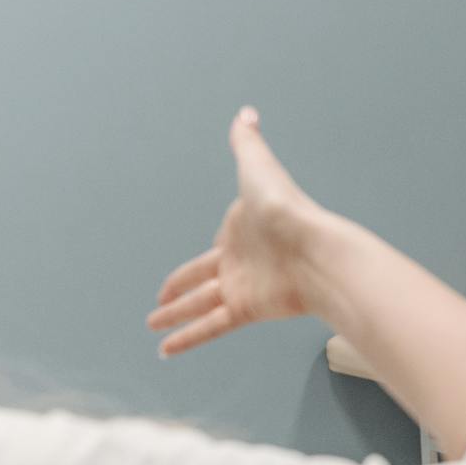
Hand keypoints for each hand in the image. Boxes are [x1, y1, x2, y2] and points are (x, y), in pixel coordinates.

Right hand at [148, 107, 327, 356]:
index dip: (202, 257)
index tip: (190, 268)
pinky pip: (210, 327)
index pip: (215, 246)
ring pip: (199, 305)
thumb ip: (247, 143)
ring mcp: (241, 287)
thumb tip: (246, 113)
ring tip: (152, 326)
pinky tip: (167, 351)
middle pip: (200, 279)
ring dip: (175, 317)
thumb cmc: (287, 208)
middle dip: (177, 291)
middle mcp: (240, 261)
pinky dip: (188, 340)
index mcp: (240, 230)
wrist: (313, 249)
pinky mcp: (246, 310)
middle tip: (158, 302)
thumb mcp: (258, 167)